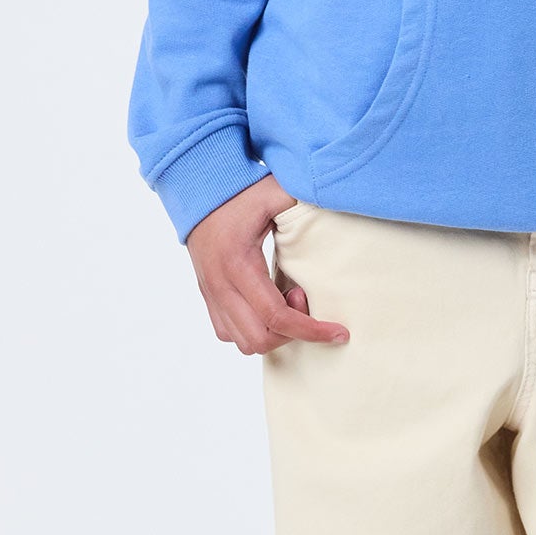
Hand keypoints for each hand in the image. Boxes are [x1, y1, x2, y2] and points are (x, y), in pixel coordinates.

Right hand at [184, 177, 348, 354]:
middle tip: (301, 297)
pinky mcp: (208, 297)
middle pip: (260, 339)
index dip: (311, 331)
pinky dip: (254, 330)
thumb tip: (335, 205)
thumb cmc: (238, 192)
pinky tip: (267, 306)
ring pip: (243, 342)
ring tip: (285, 300)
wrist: (198, 192)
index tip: (338, 332)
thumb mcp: (275, 192)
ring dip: (272, 333)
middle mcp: (221, 286)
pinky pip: (228, 333)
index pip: (276, 316)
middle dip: (291, 333)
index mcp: (239, 264)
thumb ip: (304, 202)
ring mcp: (212, 294)